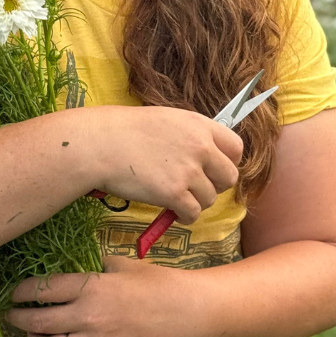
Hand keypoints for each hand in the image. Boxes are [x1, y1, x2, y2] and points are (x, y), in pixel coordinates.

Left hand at [5, 255, 205, 336]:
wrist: (186, 312)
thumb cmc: (155, 282)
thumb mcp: (121, 264)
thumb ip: (94, 266)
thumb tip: (74, 266)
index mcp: (89, 286)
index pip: (42, 289)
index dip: (22, 291)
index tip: (16, 293)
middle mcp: (87, 316)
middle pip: (38, 321)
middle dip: (18, 319)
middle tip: (13, 316)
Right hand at [79, 105, 241, 223]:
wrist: (99, 144)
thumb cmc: (124, 131)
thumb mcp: (166, 120)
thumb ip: (190, 135)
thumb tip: (205, 156)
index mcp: (199, 125)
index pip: (236, 147)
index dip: (227, 162)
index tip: (214, 169)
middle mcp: (200, 147)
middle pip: (229, 177)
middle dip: (215, 186)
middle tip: (196, 188)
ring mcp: (188, 171)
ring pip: (210, 198)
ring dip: (196, 202)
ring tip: (176, 198)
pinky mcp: (174, 193)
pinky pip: (194, 213)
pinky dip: (185, 216)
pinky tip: (173, 211)